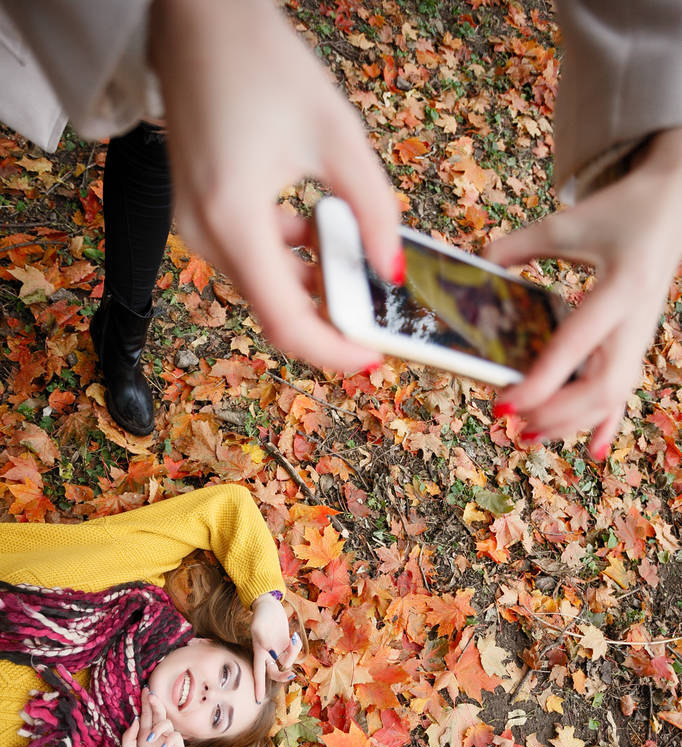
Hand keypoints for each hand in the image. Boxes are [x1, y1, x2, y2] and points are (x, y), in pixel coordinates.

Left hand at [121, 689, 184, 746]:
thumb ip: (129, 739)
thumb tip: (135, 720)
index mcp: (142, 738)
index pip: (145, 716)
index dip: (145, 704)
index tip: (144, 690)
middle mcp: (155, 737)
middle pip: (157, 715)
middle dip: (154, 704)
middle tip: (150, 694)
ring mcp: (166, 742)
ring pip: (167, 723)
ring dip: (159, 725)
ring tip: (151, 737)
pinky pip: (176, 737)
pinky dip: (169, 739)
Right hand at [149, 0, 399, 372]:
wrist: (197, 21)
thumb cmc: (258, 62)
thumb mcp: (337, 135)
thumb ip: (374, 209)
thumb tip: (391, 268)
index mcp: (234, 219)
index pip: (285, 322)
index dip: (331, 351)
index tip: (369, 358)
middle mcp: (205, 233)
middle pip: (273, 310)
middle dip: (327, 319)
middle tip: (374, 315)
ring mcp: (194, 226)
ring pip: (261, 287)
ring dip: (309, 286)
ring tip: (353, 263)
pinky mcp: (197, 213)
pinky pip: (246, 259)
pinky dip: (286, 260)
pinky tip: (316, 233)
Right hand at [250, 594, 300, 702]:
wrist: (269, 604)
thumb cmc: (261, 615)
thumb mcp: (260, 626)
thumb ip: (265, 641)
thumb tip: (273, 655)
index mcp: (259, 651)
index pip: (257, 672)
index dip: (258, 686)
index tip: (257, 700)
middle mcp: (268, 653)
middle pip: (275, 672)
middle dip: (284, 675)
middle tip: (291, 673)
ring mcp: (278, 648)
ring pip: (287, 661)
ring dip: (293, 654)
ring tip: (292, 638)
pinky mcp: (286, 643)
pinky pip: (294, 651)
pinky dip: (297, 646)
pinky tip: (294, 636)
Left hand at [485, 127, 681, 457]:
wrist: (674, 204)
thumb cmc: (621, 211)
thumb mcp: (568, 222)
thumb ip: (518, 246)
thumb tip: (474, 268)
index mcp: (620, 288)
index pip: (575, 346)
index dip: (540, 382)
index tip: (503, 402)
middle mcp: (635, 320)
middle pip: (601, 387)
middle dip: (555, 412)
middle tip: (511, 422)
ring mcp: (640, 336)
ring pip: (612, 396)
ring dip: (571, 423)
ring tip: (528, 436)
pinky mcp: (639, 343)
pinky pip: (625, 391)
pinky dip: (608, 423)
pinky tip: (594, 451)